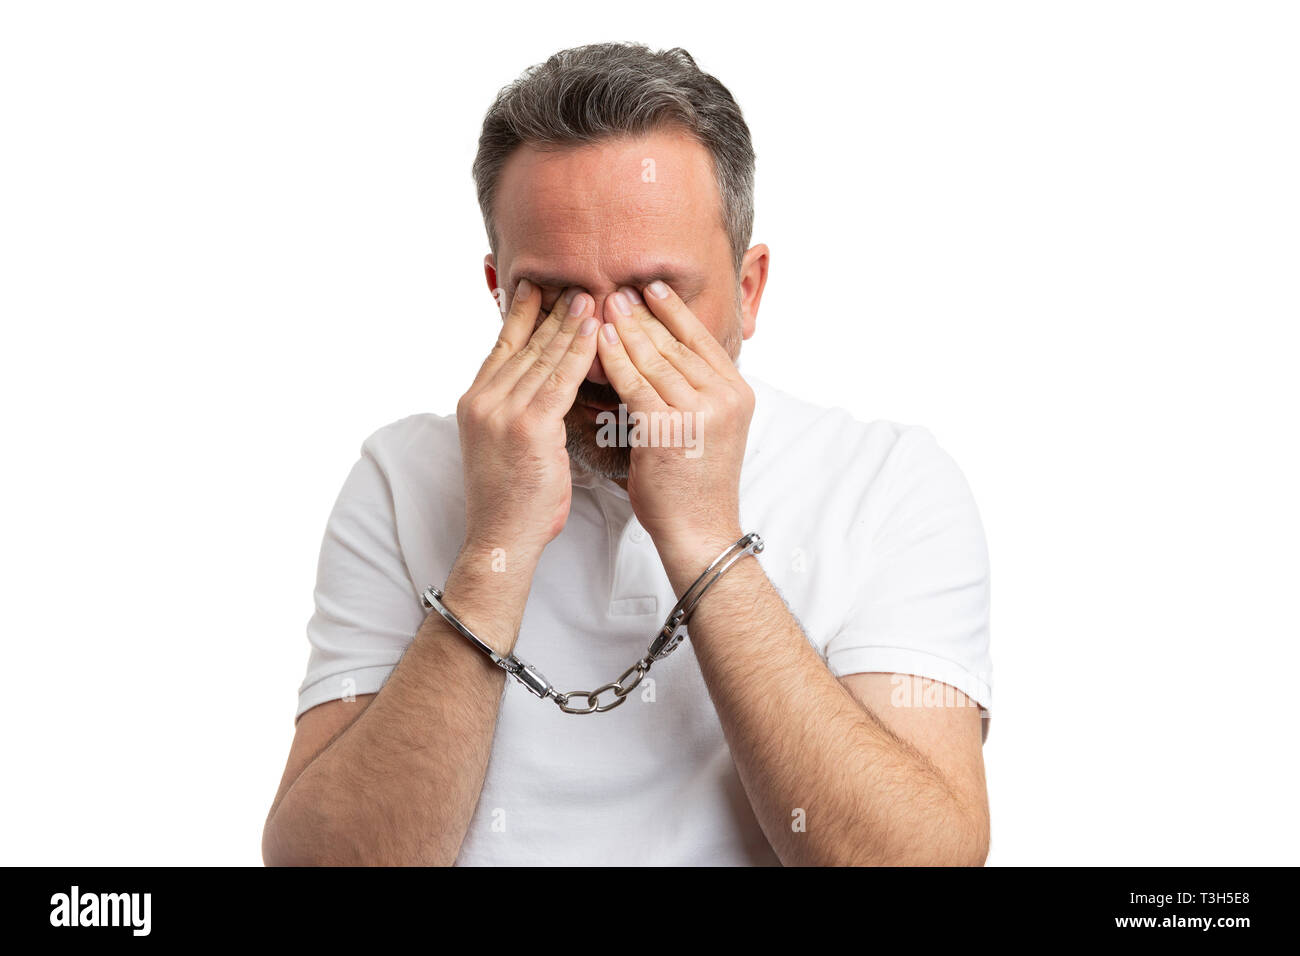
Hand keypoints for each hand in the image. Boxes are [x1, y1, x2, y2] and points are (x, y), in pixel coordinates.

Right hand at [456, 280, 597, 566]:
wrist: (500, 536)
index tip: (538, 287)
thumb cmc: (510, 499)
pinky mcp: (527, 427)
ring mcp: (502, 412)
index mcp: (475, 401)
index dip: (522, 315)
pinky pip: (559, 381)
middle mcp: (483, 400)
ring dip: (570, 325)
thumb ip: (515, 411)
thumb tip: (538, 390)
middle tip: (575, 284)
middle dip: (552, 312)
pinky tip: (594, 333)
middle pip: (524, 345)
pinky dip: (579, 353)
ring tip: (590, 297)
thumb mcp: (502, 445)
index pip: (502, 346)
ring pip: (542, 357)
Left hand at [595, 280, 754, 577]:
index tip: (652, 288)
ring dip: (625, 330)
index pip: (701, 340)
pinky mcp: (669, 428)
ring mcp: (699, 412)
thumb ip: (696, 392)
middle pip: (676, 344)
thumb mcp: (710, 429)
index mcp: (737, 393)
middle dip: (643, 316)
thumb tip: (664, 355)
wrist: (700, 531)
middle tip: (617, 290)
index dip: (674, 311)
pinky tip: (596, 341)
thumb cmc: (696, 486)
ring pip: (654, 359)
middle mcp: (723, 397)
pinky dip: (613, 359)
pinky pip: (634, 384)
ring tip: (604, 306)